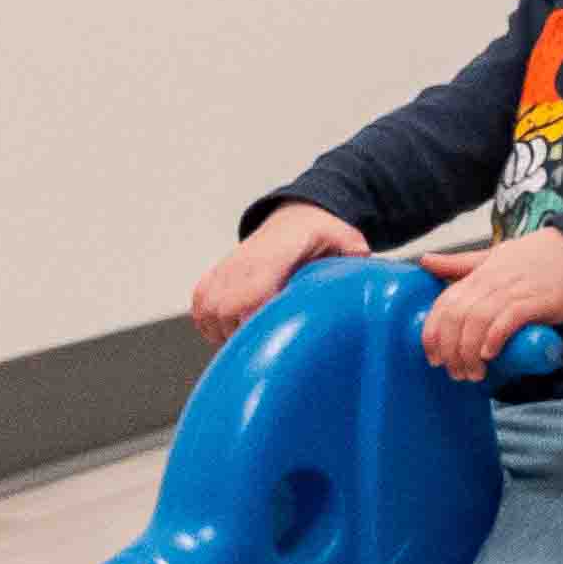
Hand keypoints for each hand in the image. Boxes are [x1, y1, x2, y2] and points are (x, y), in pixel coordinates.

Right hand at [193, 201, 364, 338]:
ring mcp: (223, 271)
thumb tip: (361, 265)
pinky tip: (234, 329)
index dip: (255, 325)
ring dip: (227, 333)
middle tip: (267, 345)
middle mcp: (241, 264)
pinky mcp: (211, 278)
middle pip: (225, 315)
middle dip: (243, 336)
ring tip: (255, 337)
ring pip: (209, 316)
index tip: (270, 342)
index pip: (250, 299)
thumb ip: (353, 253)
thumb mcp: (344, 239)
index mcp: (271, 258)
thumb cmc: (319, 234)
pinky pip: (200, 311)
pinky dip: (212, 325)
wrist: (294, 218)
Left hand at [419, 229, 562, 383]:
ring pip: (479, 320)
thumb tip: (425, 260)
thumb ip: (460, 263)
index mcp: (479, 274)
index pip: (444, 303)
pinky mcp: (538, 301)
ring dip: (470, 351)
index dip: (433, 333)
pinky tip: (490, 354)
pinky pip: (508, 319)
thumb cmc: (536, 257)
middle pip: (458, 316)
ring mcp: (515, 290)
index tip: (433, 357)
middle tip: (456, 372)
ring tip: (474, 372)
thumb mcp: (493, 257)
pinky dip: (495, 338)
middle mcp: (492, 281)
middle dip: (451, 350)